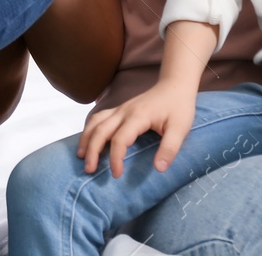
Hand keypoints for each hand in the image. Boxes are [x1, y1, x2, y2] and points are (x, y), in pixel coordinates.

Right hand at [78, 80, 195, 176]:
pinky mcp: (119, 109)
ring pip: (95, 122)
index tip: (117, 175)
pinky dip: (89, 129)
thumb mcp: (180, 129)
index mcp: (138, 117)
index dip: (115, 158)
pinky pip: (98, 117)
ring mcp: (120, 109)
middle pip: (100, 130)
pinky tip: (87, 140)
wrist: (175, 86)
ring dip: (86, 138)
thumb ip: (170, 148)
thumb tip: (159, 169)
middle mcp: (124, 111)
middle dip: (92, 150)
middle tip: (89, 170)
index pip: (119, 139)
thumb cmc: (179, 107)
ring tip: (81, 156)